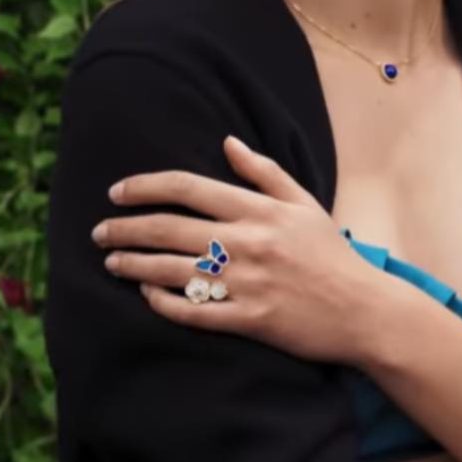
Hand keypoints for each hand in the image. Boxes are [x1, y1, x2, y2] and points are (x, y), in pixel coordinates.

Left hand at [91, 135, 399, 365]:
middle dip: (126, 229)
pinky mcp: (249, 319)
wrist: (362, 309)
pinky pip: (194, 311)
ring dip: (134, 266)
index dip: (145, 187)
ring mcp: (246, 283)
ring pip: (173, 271)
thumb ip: (262, 171)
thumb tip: (227, 142)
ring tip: (111, 262)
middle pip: (170, 229)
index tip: (117, 192)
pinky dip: (164, 303)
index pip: (188, 187)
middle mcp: (247, 242)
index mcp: (257, 209)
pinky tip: (146, 295)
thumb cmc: (329, 252)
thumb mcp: (302, 202)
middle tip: (99, 231)